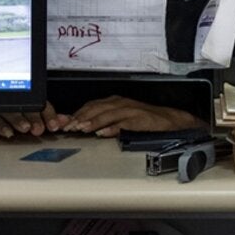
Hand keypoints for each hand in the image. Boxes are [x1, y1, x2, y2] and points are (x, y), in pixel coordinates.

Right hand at [0, 101, 69, 138]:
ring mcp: (3, 109)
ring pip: (10, 112)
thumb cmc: (17, 114)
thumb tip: (66, 120)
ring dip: (19, 120)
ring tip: (25, 127)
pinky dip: (2, 126)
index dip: (49, 115)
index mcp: (30, 101)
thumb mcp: (35, 116)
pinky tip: (8, 132)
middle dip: (34, 118)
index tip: (54, 126)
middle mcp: (17, 103)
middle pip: (26, 107)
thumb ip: (50, 118)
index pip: (41, 105)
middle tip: (39, 128)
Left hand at [61, 97, 203, 137]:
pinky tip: (102, 133)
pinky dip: (112, 128)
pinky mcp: (140, 120)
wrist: (170, 121)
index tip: (65, 123)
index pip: (91, 105)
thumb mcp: (122, 117)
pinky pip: (124, 123)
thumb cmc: (145, 120)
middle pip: (96, 108)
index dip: (77, 113)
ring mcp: (131, 110)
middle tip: (68, 127)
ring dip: (92, 122)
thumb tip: (83, 127)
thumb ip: (105, 120)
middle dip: (80, 117)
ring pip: (107, 114)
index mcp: (115, 101)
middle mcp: (121, 103)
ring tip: (81, 129)